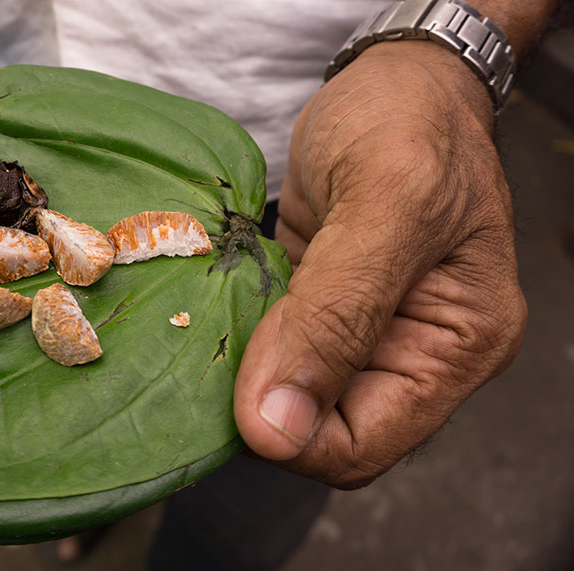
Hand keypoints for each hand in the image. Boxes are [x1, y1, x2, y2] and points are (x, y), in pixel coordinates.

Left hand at [233, 41, 527, 487]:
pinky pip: (274, 352)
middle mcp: (413, 356)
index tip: (239, 381)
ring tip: (213, 318)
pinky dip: (239, 337)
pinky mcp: (324, 311)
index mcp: (454, 345)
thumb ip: (339, 313)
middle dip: (263, 402)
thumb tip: (280, 425)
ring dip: (244, 370)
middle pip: (321, 433)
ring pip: (289, 398)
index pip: (361, 447)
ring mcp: (365, 335)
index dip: (291, 433)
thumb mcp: (386, 200)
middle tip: (217, 340)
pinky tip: (218, 304)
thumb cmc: (410, 122)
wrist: (397, 81)